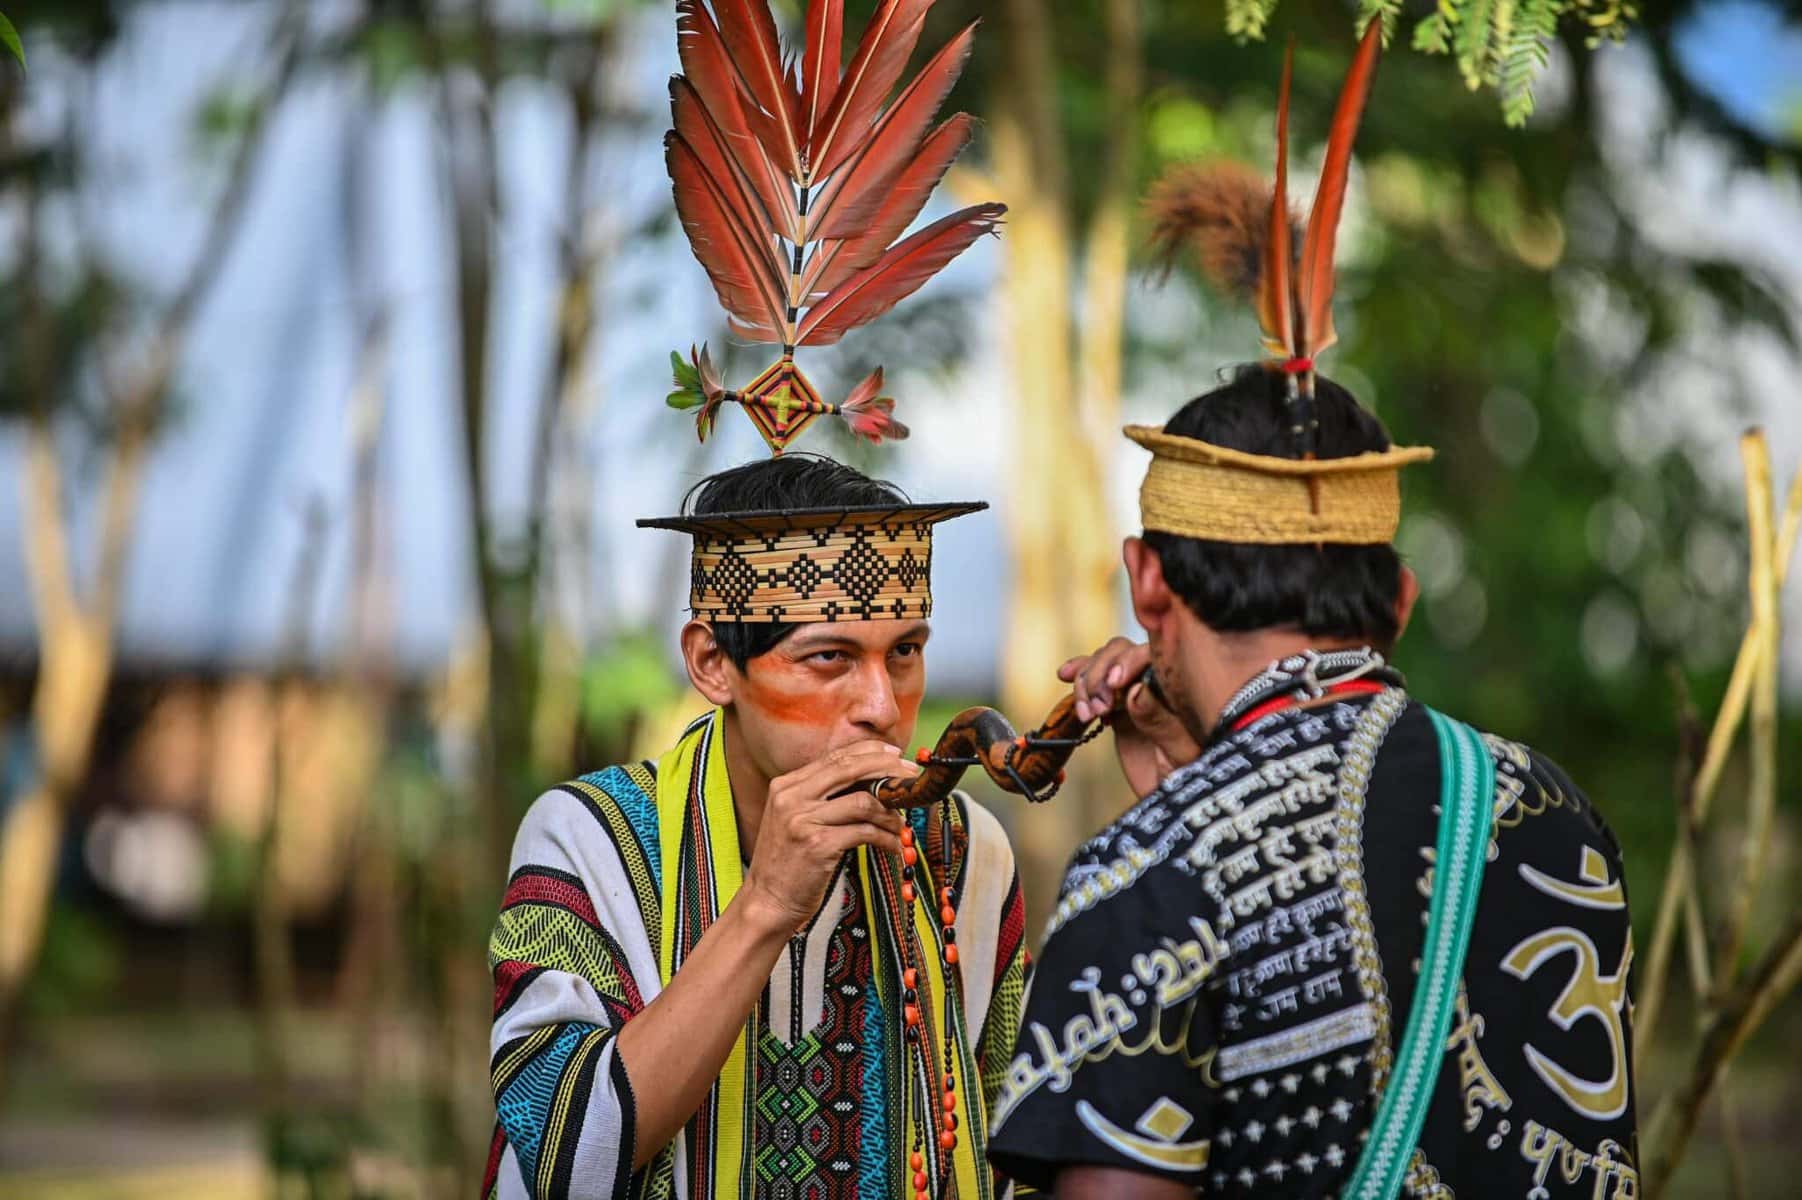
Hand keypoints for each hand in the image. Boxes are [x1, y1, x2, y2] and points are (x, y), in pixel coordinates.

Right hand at [741, 741, 916, 935]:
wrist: (767, 902)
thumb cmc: (788, 863)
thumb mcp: (796, 820)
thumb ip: (821, 797)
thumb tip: (870, 780)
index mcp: (786, 785)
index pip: (835, 757)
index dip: (870, 753)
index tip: (895, 755)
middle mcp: (791, 797)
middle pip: (850, 770)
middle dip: (887, 771)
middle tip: (910, 779)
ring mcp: (803, 820)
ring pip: (864, 801)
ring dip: (890, 813)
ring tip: (901, 826)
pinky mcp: (818, 845)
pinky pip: (865, 832)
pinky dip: (886, 838)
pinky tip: (894, 846)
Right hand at [1059, 639, 1200, 799]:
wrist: (1173, 804)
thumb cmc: (1188, 782)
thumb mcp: (1180, 755)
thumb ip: (1161, 723)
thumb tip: (1135, 690)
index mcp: (1179, 688)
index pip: (1151, 655)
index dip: (1128, 662)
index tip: (1114, 683)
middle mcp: (1157, 683)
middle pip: (1122, 653)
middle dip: (1101, 674)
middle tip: (1098, 710)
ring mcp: (1135, 692)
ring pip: (1104, 663)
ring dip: (1087, 681)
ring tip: (1087, 714)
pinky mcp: (1118, 706)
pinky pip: (1095, 682)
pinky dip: (1078, 675)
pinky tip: (1064, 675)